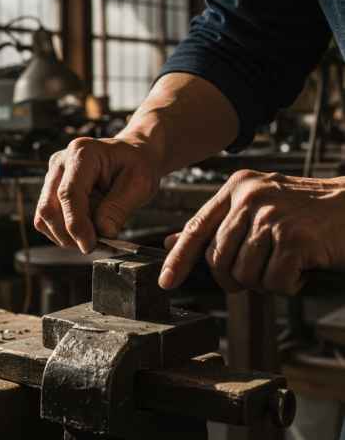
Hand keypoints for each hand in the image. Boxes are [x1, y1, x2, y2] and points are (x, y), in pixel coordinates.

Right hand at [34, 137, 159, 253]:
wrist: (131, 156)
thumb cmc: (136, 164)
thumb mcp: (140, 183)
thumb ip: (119, 207)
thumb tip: (103, 232)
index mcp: (83, 153)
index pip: (69, 194)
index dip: (76, 224)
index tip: (89, 245)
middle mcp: (61, 163)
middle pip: (49, 207)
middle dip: (69, 234)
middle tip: (95, 246)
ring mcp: (53, 176)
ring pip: (44, 217)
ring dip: (66, 236)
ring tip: (94, 238)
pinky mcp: (50, 190)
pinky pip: (47, 219)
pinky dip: (63, 233)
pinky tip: (85, 232)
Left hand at [159, 169, 344, 294]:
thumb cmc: (306, 211)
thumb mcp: (257, 207)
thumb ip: (217, 224)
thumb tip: (171, 241)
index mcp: (237, 188)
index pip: (197, 228)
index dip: (179, 258)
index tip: (166, 282)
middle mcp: (250, 197)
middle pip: (219, 259)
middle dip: (235, 278)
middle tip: (261, 274)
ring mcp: (272, 216)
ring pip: (245, 274)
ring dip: (266, 282)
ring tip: (286, 265)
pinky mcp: (295, 237)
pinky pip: (274, 282)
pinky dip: (289, 285)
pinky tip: (303, 269)